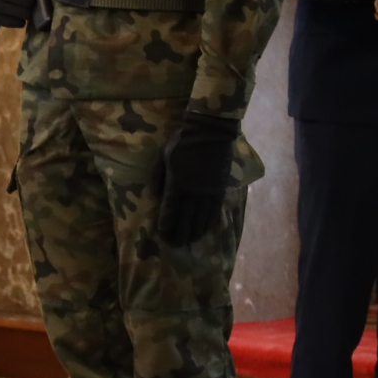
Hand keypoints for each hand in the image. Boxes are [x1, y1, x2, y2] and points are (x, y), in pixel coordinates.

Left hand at [157, 111, 238, 246]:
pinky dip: (209, 222)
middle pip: (187, 219)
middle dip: (180, 234)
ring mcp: (208, 192)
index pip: (170, 211)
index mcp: (177, 184)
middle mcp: (193, 192)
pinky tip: (206, 229)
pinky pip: (215, 211)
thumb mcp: (163, 157)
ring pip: (202, 218)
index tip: (163, 236)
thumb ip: (159, 178)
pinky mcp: (220, 189)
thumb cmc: (182, 142)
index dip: (167, 226)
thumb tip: (158, 196)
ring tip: (190, 241)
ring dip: (195, 232)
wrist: (210, 132)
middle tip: (176, 245)